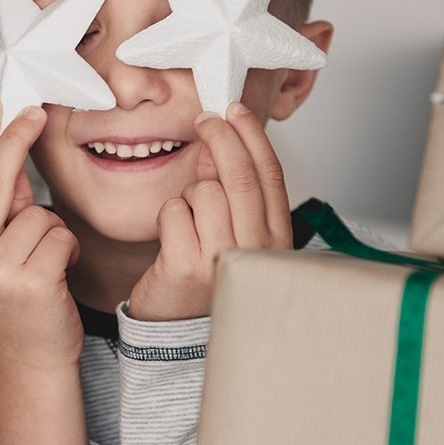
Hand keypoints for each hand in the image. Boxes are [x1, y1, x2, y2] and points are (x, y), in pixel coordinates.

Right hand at [0, 98, 88, 444]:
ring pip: (38, 213)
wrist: (29, 366)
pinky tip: (59, 274)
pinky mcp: (28, 282)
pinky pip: (58, 236)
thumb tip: (12, 156)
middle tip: (38, 109)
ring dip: (53, 231)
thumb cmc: (19, 305)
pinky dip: (67, 249)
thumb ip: (1, 212)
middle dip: (17, 139)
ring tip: (47, 262)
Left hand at [128, 101, 292, 321]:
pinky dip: (168, 215)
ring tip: (189, 220)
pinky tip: (173, 238)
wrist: (181, 334)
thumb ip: (231, 191)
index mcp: (274, 239)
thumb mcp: (233, 233)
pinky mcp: (185, 266)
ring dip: (189, 194)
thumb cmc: (208, 280)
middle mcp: (255, 250)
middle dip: (220, 136)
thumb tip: (220, 141)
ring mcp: (221, 259)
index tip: (234, 110)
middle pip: (240, 176)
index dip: (251, 136)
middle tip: (204, 119)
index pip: (270, 175)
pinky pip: (174, 211)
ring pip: (203, 191)